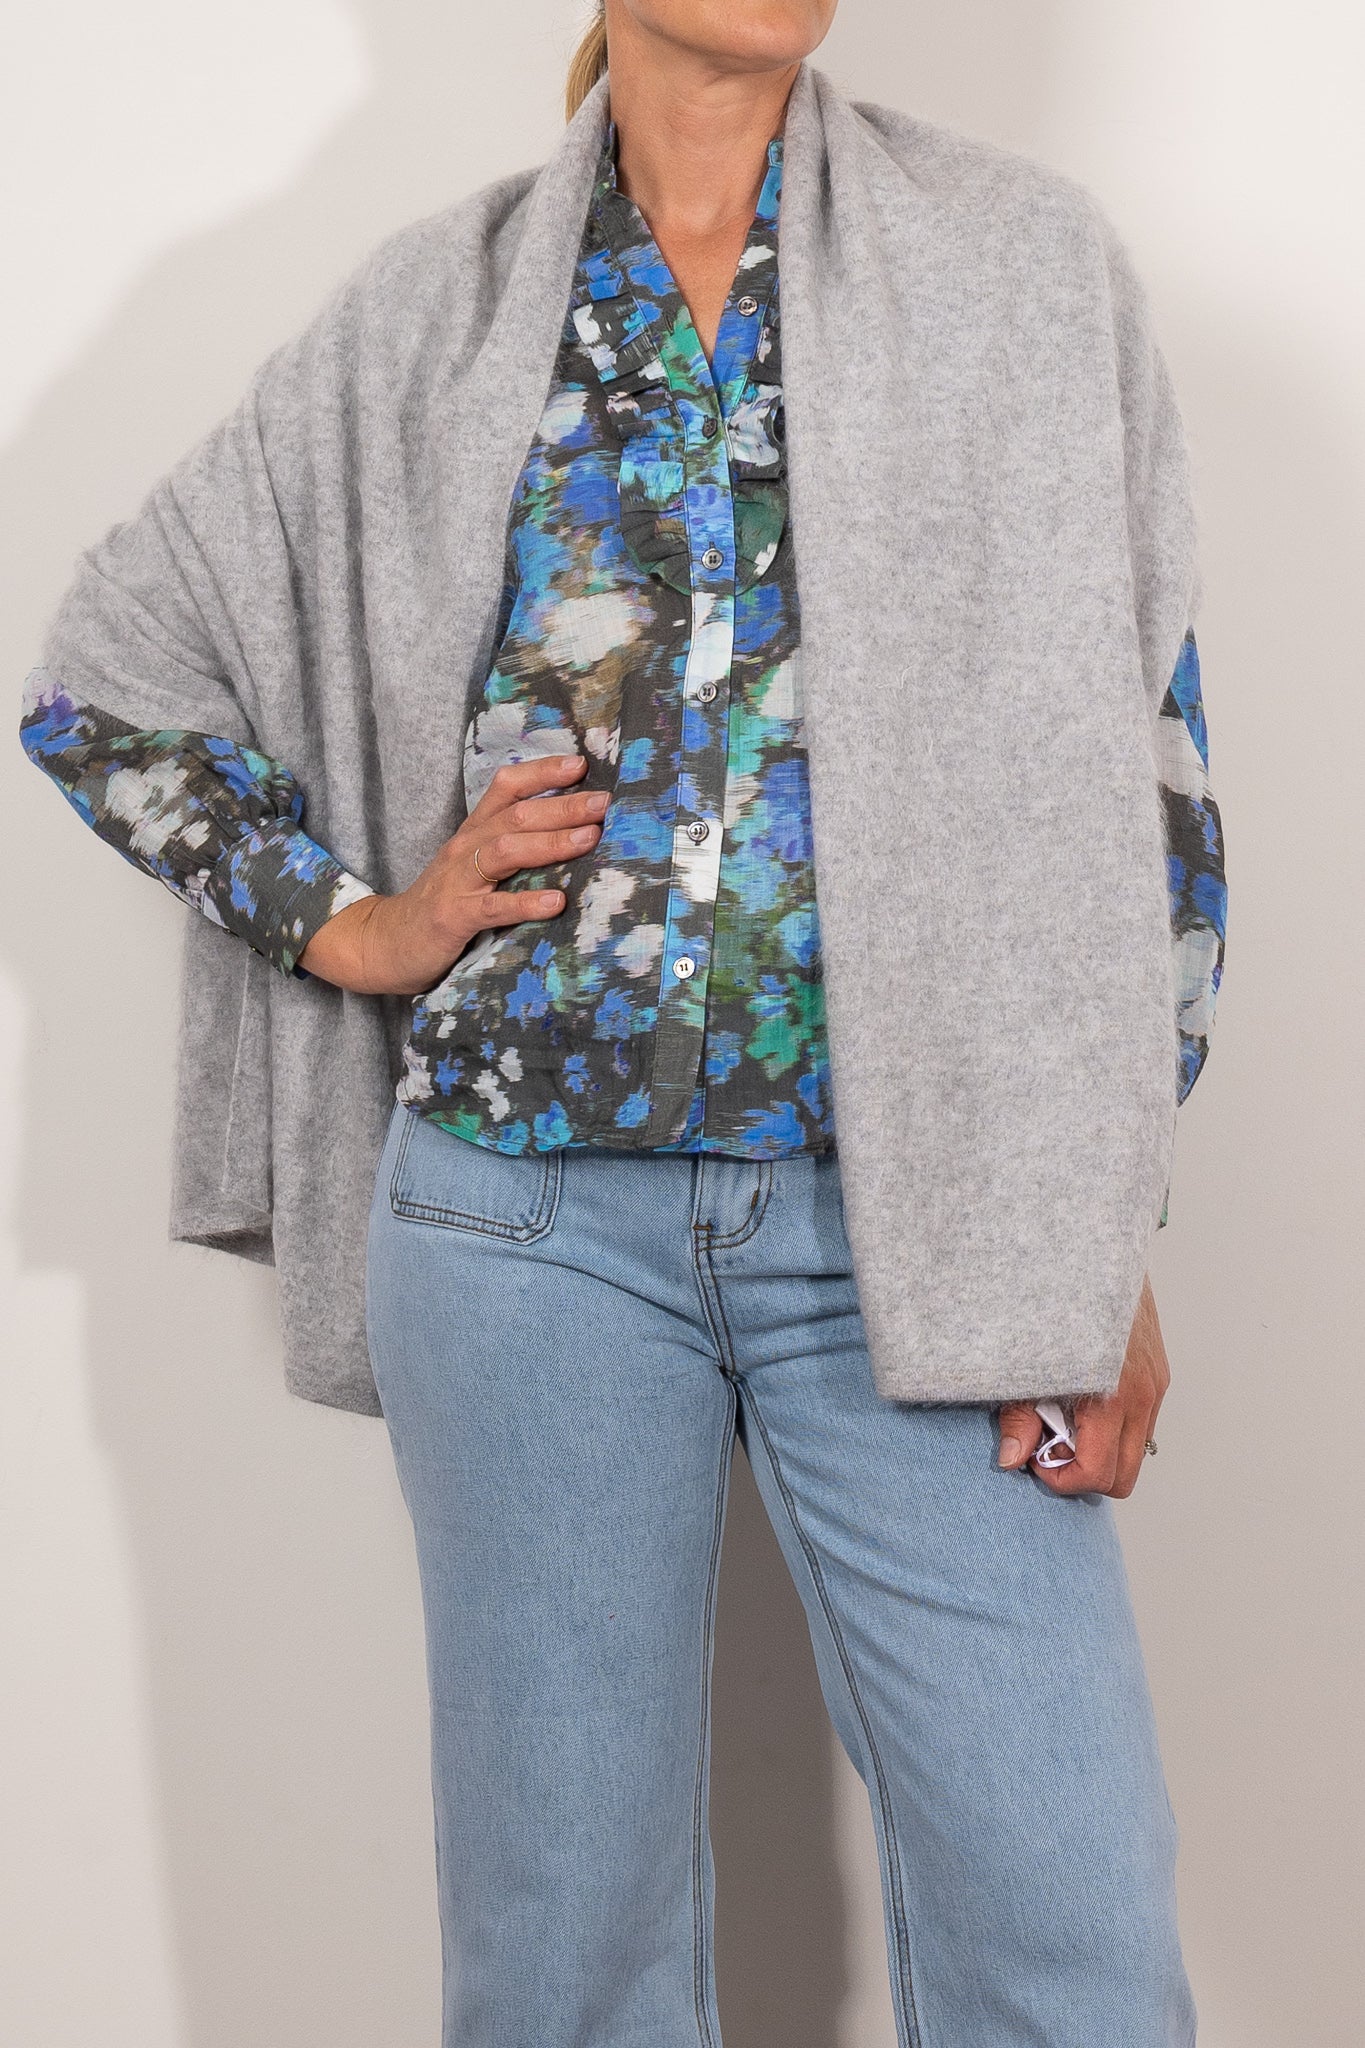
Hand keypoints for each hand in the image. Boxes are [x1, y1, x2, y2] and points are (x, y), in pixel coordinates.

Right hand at [299, 754, 606, 994]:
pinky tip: (557, 903)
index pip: (506, 787)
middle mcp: (465, 847)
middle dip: (563, 806)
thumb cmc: (445, 902)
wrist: (387, 942)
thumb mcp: (475, 866)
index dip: (542, 772)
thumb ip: (513, 846)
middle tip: (605, 803)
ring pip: (505, 851)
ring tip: (589, 839)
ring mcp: (457, 881)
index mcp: (474, 831)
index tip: (581, 764)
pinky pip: (492, 907)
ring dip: (550, 842)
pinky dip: (525, 903)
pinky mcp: (453, 917)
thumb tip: (573, 832)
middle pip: (517, 815)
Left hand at [995, 1274, 1170, 1497]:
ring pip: (1135, 1452)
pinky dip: (1112, 1428)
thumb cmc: (1055, 1299)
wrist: (1093, 1247)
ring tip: (1061, 1421)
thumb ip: (1019, 1416)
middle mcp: (1143, 1394)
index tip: (1036, 1465)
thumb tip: (1011, 1460)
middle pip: (1124, 1476)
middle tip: (1048, 1449)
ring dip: (1100, 1451)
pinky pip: (1141, 1424)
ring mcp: (1155, 1384)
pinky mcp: (1157, 1372)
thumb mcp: (1025, 1362)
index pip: (1098, 1473)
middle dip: (1083, 1475)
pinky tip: (1081, 1402)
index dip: (1063, 1481)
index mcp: (1112, 1397)